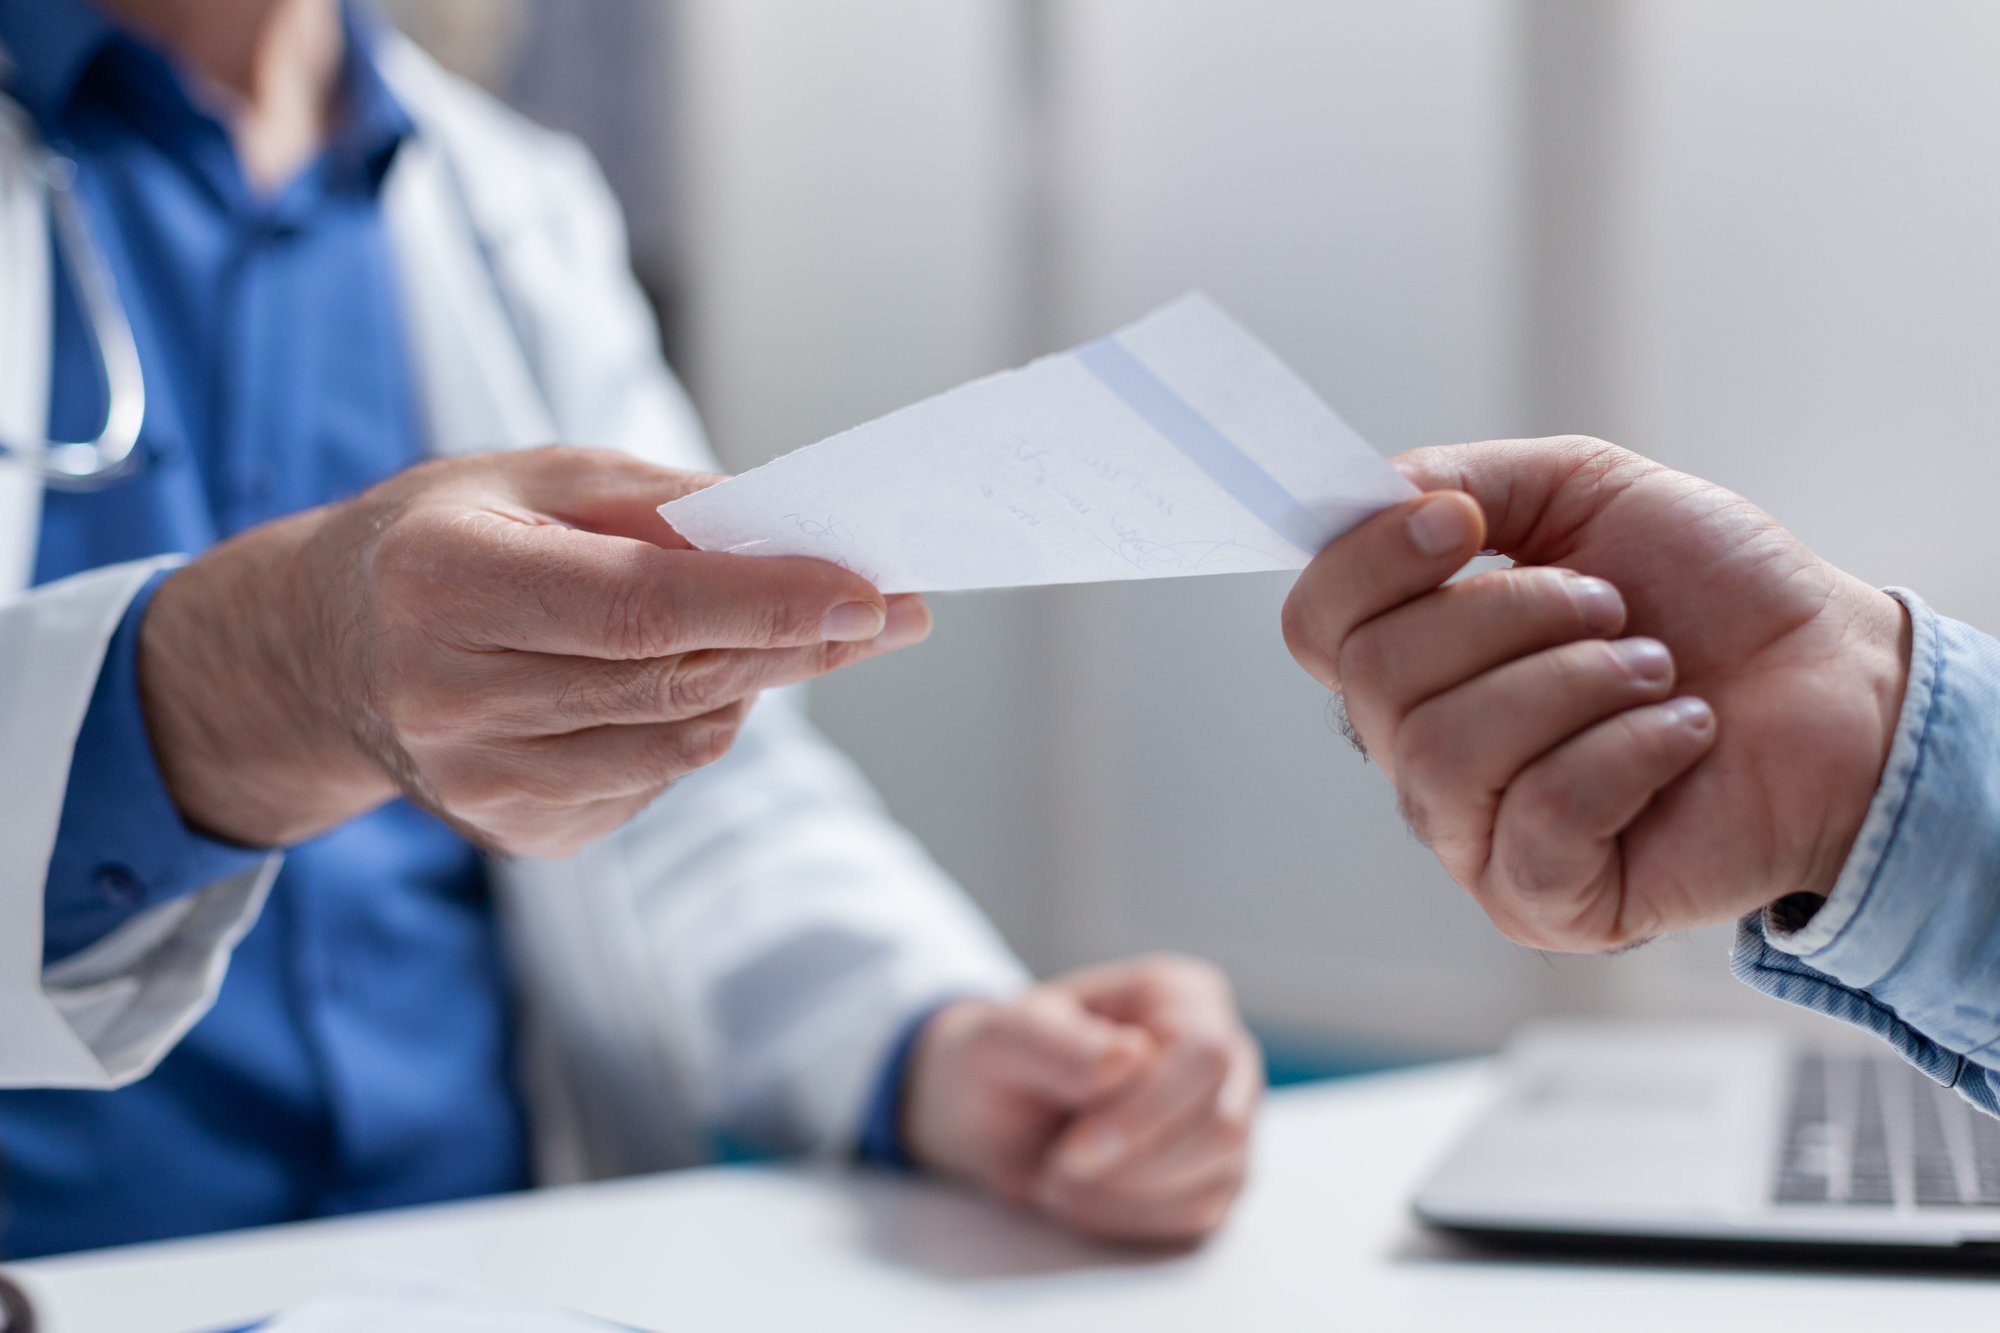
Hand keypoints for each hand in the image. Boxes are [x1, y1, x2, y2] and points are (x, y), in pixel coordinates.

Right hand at [139, 447, 927, 854]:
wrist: (321, 653)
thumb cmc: (440, 540)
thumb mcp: (530, 478)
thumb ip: (657, 503)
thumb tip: (791, 534)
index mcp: (444, 584)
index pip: (639, 607)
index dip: (766, 603)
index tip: (869, 589)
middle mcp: (450, 699)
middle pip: (675, 681)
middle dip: (801, 644)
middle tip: (890, 610)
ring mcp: (480, 785)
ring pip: (682, 741)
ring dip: (753, 682)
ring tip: (779, 630)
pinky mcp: (517, 833)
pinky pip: (655, 777)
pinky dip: (692, 722)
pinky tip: (665, 680)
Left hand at [901, 955, 1261, 1244]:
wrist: (994, 1118)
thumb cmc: (1002, 1062)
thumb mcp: (1001, 1040)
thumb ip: (1058, 1045)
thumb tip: (1131, 1056)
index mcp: (1182, 995)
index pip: (1207, 1056)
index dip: (1145, 1113)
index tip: (1072, 1151)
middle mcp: (1224, 1052)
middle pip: (1222, 1126)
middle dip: (1131, 1165)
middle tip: (1054, 1171)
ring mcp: (1231, 1118)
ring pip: (1215, 1179)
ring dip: (1124, 1197)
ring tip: (1058, 1180)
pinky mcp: (1218, 1177)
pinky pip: (1198, 1217)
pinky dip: (1130, 1220)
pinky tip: (1083, 1199)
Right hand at [1281, 436, 1909, 950]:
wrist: (1839, 680)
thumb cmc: (1714, 596)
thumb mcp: (1584, 491)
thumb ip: (1462, 476)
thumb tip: (1384, 497)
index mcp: (1417, 659)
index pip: (1315, 624)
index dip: (1370, 564)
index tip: (1466, 523)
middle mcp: (1422, 751)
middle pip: (1376, 679)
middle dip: (1511, 616)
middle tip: (1612, 608)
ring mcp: (1473, 835)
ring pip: (1448, 751)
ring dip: (1578, 683)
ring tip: (1655, 672)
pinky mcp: (1542, 900)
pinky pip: (1538, 817)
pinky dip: (1628, 754)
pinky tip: (1679, 735)